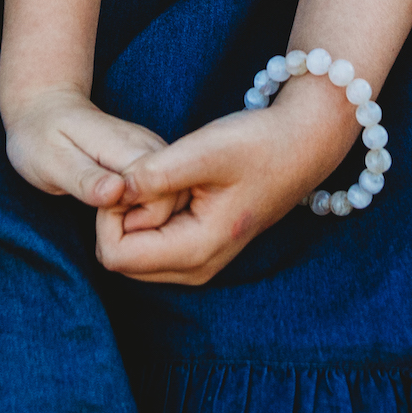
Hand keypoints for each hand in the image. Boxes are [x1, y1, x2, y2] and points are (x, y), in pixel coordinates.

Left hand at [4, 86, 173, 212]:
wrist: (45, 111)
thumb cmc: (42, 138)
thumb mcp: (53, 162)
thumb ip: (86, 179)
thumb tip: (117, 192)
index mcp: (130, 147)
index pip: (160, 197)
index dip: (137, 222)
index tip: (105, 224)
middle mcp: (152, 147)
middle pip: (174, 202)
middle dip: (145, 227)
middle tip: (105, 225)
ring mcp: (155, 154)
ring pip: (174, 201)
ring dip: (147, 222)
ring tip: (110, 220)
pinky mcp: (153, 163)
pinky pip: (165, 196)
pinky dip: (147, 214)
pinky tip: (120, 215)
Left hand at [95, 76, 358, 284]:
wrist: (302, 145)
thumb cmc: (258, 144)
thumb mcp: (204, 151)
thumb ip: (154, 174)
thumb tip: (111, 189)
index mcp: (195, 251)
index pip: (114, 255)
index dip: (109, 213)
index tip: (131, 176)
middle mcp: (195, 268)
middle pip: (119, 257)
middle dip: (120, 215)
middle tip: (148, 174)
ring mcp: (198, 263)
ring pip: (133, 251)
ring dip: (135, 214)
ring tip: (165, 177)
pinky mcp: (199, 249)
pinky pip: (150, 242)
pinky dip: (149, 214)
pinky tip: (173, 184)